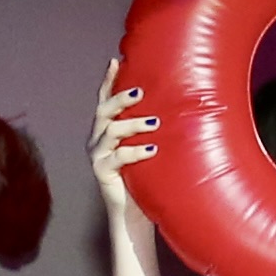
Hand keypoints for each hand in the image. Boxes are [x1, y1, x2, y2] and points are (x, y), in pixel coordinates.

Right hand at [89, 73, 163, 275]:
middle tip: (140, 91)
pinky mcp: (102, 173)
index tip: (116, 60)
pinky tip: (151, 149)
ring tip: (154, 123)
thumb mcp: (148, 148)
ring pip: (110, 131)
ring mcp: (97, 156)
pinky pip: (117, 157)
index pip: (104, 100)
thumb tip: (178, 106)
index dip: (108, 81)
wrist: (134, 214)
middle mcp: (97, 140)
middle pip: (103, 111)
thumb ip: (151, 130)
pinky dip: (135, 151)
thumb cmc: (146, 178)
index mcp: (105, 131)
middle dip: (120, 98)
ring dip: (132, 124)